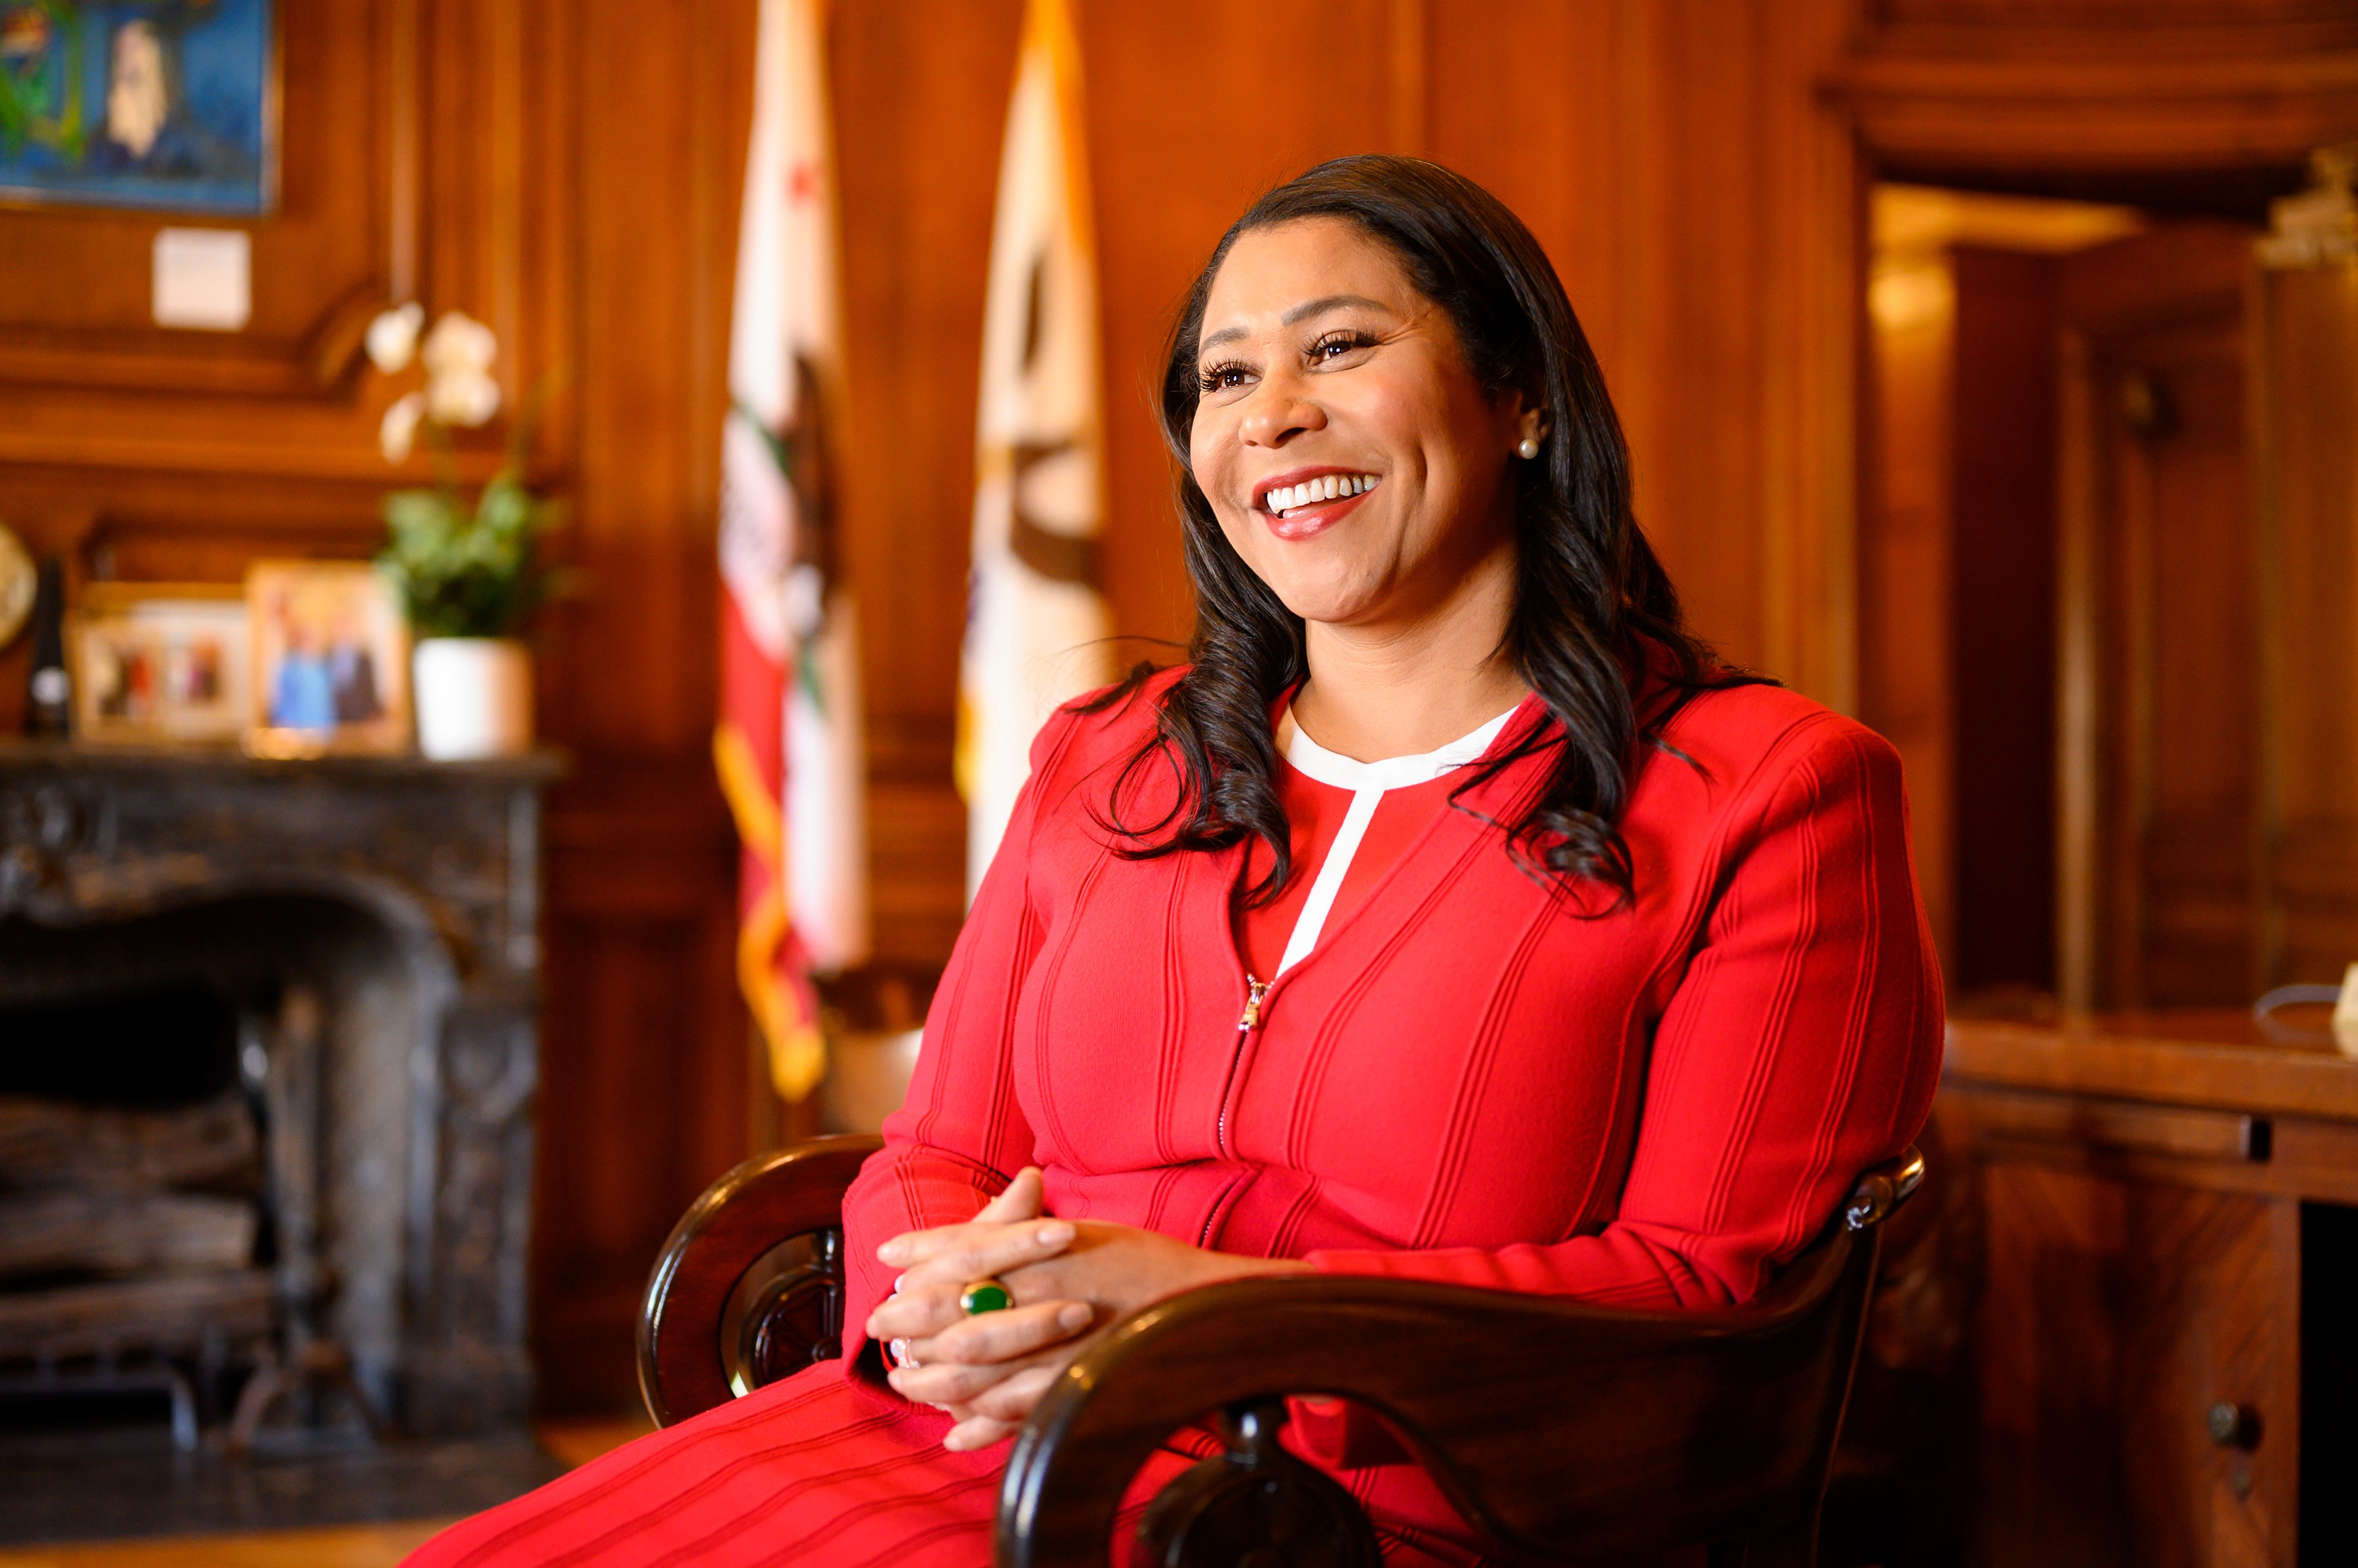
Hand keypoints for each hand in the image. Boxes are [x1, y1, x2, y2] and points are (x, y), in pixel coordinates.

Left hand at [875, 1191, 1308, 1448]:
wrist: (1203, 1304)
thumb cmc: (1140, 1263)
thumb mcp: (1082, 1230)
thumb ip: (1022, 1224)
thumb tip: (976, 1208)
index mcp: (1047, 1252)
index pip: (968, 1253)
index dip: (922, 1261)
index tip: (887, 1266)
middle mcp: (1048, 1294)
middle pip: (961, 1311)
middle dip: (913, 1322)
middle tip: (879, 1327)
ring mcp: (1061, 1344)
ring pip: (980, 1366)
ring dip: (936, 1375)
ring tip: (907, 1379)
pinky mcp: (1073, 1383)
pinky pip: (1015, 1409)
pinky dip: (981, 1422)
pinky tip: (955, 1430)